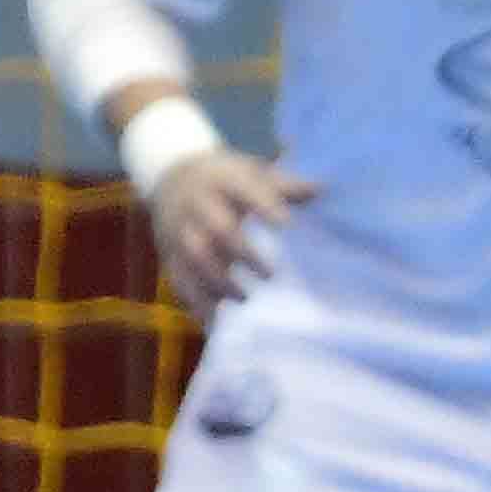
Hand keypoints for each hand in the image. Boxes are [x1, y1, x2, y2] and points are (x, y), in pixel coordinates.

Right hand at [144, 148, 318, 317]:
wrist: (170, 176)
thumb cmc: (225, 179)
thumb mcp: (251, 171)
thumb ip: (284, 185)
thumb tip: (321, 190)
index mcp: (223, 181)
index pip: (243, 190)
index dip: (265, 206)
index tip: (288, 225)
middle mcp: (198, 205)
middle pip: (217, 229)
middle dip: (243, 253)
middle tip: (272, 275)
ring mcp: (180, 229)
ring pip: (194, 257)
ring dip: (218, 281)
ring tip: (245, 298)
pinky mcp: (169, 252)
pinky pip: (177, 278)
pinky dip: (194, 300)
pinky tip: (214, 321)